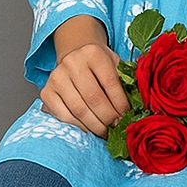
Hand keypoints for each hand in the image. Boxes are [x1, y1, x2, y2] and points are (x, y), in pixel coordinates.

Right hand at [40, 17, 130, 135]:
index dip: (120, 103)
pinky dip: (78, 126)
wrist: (75, 55)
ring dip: (95, 126)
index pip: (110, 82)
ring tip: (106, 132)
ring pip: (78, 109)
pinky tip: (89, 129)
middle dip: (108, 118)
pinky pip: (63, 115)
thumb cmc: (99, 64)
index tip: (128, 117)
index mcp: (93, 53)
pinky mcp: (46, 91)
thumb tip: (140, 105)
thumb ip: (126, 80)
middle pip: (93, 98)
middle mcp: (72, 63)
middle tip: (117, 128)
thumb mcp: (115, 64)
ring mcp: (57, 77)